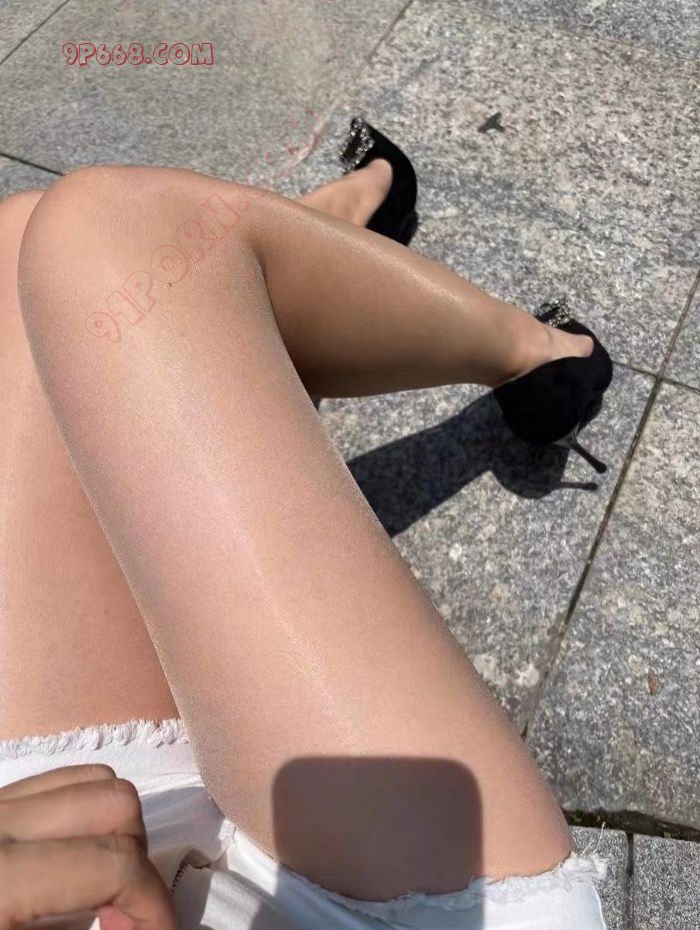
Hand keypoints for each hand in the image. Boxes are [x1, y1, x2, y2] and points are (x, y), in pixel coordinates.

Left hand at [0, 763, 174, 929]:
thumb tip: (135, 922)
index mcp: (4, 874)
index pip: (113, 864)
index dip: (153, 904)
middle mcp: (1, 819)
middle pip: (115, 804)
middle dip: (139, 861)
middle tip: (125, 916)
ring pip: (95, 778)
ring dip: (118, 830)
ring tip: (102, 887)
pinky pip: (61, 781)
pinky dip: (87, 813)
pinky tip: (74, 862)